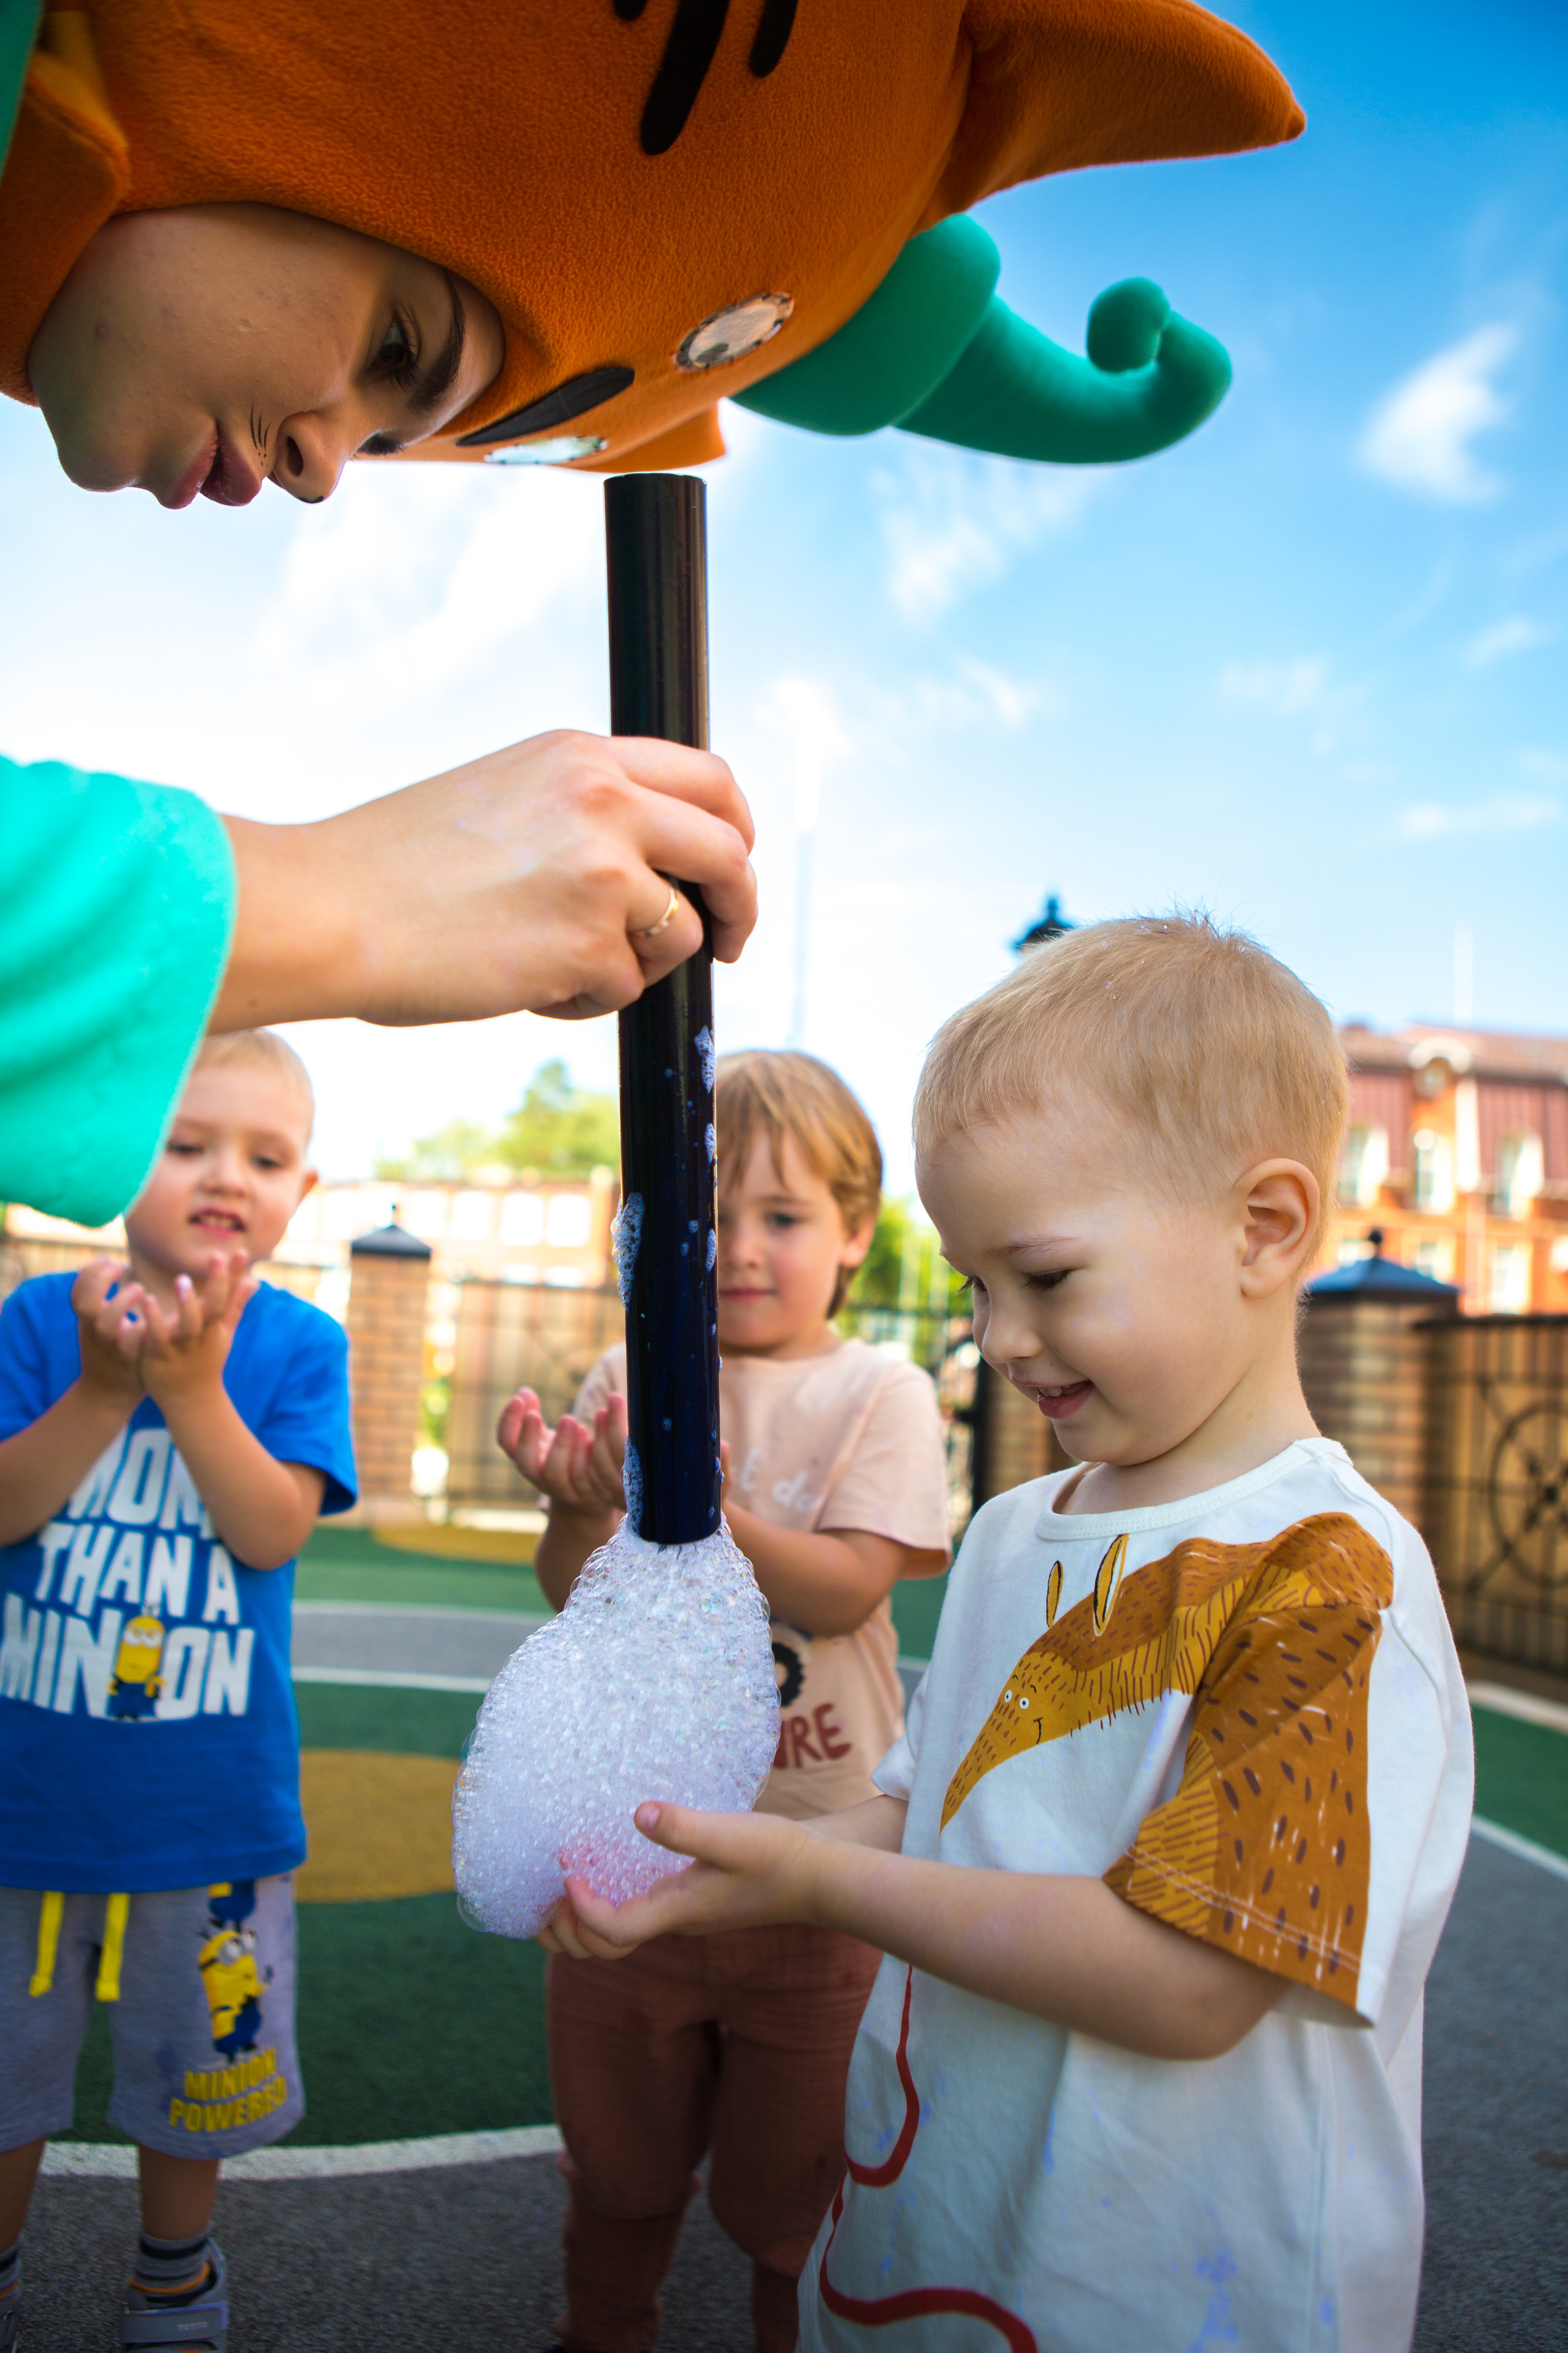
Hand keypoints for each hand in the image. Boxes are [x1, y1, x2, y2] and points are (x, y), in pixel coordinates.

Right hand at [71, 1257, 148, 1399]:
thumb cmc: (108, 1348)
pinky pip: (132, 1344)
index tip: (107, 1260)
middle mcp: (95, 1333)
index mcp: (87, 1321)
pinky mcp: (129, 1361)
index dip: (89, 1273)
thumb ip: (98, 1295)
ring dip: (122, 1302)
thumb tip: (102, 1259)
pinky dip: (139, 1329)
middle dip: (101, 1282)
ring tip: (141, 1290)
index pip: (78, 1292)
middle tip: (122, 1269)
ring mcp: (111, 1347)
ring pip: (107, 1323)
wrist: (107, 1393)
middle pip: (87, 1304)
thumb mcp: (96, 1321)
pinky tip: (151, 1317)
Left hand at [134, 1252, 256, 1409]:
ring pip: (188, 1323)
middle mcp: (203, 1334)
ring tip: (182, 1280)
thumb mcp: (223, 1333)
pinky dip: (153, 1319)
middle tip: (215, 1257)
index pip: (228, 1296)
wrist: (191, 1401)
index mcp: (217, 1326)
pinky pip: (158, 1336)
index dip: (233, 1274)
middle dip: (217, 1283)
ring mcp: (183, 1345)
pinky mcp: (160, 1355)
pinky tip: (147, 1300)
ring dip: (187, 1302)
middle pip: (213, 1307)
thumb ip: (235, 1305)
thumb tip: (253, 1281)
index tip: (239, 1251)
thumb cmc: (206, 1362)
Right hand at [213, 732, 756, 1029]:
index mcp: (581, 755)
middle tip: (728, 946)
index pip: (709, 779)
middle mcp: (604, 799)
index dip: (736, 831)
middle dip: (740, 906)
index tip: (730, 868)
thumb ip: (582, 811)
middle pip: (728, 853)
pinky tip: (521, 984)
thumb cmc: (394, 867)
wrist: (329, 909)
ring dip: (636, 964)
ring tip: (554, 965)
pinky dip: (582, 1000)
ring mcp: (604, 870)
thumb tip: (653, 865)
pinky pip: (625, 988)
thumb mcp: (502, 796)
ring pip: (681, 933)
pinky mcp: (591, 941)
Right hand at [497, 1387, 626, 1512]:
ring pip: (554, 1473)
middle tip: (534, 1414)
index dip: (508, 1421)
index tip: (518, 1398)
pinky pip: (582, 1477)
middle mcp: (537, 1475)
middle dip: (528, 1437)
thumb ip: (532, 1413)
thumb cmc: (561, 1456)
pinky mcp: (583, 1493)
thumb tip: (523, 1391)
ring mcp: (558, 1487)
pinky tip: (591, 1434)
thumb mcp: (544, 1435)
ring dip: (560, 1445)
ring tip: (571, 1419)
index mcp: (524, 1457)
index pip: (506, 1441)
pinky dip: (585, 1455)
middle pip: (524, 1462)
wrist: (586, 1495)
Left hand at [537, 1802, 823, 1958]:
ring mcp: (677, 1914)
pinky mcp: (685, 1900)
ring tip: (559, 1886)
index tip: (570, 1872)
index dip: (582, 1909)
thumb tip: (637, 1813)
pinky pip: (629, 1915)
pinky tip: (599, 1870)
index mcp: (676, 1911)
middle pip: (602, 1950)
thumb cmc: (779, 1856)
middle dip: (565, 1931)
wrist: (818, 1876)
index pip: (612, 1931)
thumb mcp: (732, 1834)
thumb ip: (685, 1827)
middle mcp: (671, 1921)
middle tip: (549, 1890)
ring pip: (613, 1939)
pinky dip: (600, 1905)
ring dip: (577, 1924)